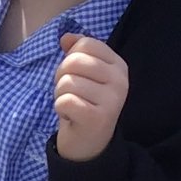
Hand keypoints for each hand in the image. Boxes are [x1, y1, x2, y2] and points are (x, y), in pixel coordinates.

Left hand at [53, 33, 127, 161]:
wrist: (89, 144)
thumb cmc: (84, 103)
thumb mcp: (84, 75)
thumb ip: (77, 52)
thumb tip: (66, 37)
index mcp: (119, 66)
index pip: (86, 44)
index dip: (70, 58)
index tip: (77, 75)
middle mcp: (120, 81)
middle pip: (74, 61)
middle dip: (61, 77)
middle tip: (70, 93)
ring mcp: (112, 100)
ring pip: (66, 82)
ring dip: (60, 95)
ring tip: (72, 105)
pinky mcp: (98, 118)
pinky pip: (65, 100)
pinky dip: (61, 108)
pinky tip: (71, 116)